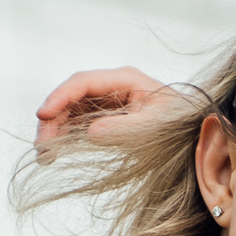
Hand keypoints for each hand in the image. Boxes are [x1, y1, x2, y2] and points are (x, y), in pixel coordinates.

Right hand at [35, 67, 171, 149]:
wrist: (192, 134)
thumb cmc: (178, 125)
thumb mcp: (155, 127)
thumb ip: (126, 128)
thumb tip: (91, 133)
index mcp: (125, 79)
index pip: (84, 82)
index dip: (61, 97)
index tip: (44, 115)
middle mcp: (111, 87)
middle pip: (71, 97)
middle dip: (53, 120)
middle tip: (42, 147)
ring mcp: (105, 102)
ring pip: (70, 111)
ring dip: (55, 132)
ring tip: (45, 157)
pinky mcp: (103, 118)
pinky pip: (77, 124)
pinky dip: (64, 138)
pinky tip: (54, 155)